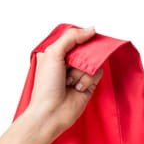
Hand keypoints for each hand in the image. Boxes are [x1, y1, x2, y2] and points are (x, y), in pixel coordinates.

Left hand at [23, 25, 102, 139]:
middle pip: (87, 48)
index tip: (84, 39)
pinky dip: (88, 80)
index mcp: (56, 53)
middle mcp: (68, 62)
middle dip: (82, 56)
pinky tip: (77, 88)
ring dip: (82, 71)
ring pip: (93, 60)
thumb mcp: (53, 53)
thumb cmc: (46, 86)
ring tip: (70, 82)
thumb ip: (71, 37)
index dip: (80, 38)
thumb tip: (91, 30)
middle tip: (72, 65)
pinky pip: (98, 73)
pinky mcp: (88, 84)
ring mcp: (79, 73)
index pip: (75, 37)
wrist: (51, 113)